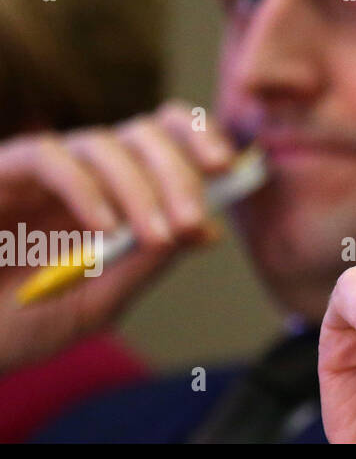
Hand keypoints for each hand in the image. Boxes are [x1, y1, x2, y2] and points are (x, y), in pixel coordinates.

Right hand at [0, 100, 234, 372]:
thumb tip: (209, 231)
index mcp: (114, 192)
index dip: (201, 140)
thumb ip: (146, 266)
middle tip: (190, 221)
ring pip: (106, 144)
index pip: (167, 138)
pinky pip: (49, 157)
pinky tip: (103, 227)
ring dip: (140, 188)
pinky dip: (85, 187)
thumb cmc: (16, 325)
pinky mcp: (0, 172)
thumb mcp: (95, 304)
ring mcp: (40, 170)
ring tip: (153, 235)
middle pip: (146, 133)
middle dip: (179, 174)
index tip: (230, 169)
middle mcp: (82, 171)